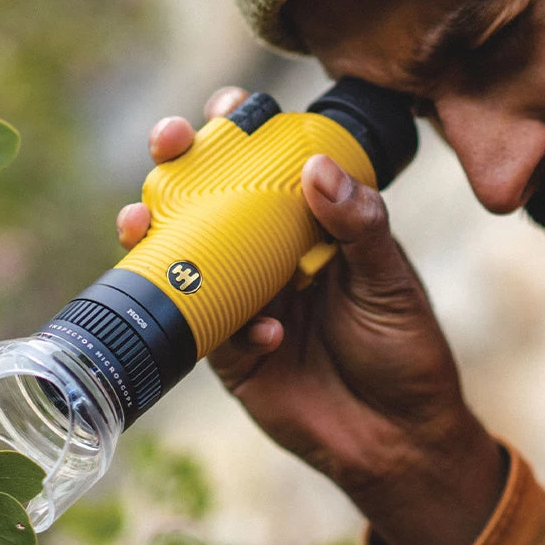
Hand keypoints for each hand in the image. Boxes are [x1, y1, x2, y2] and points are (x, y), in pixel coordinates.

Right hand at [117, 87, 507, 544]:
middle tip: (165, 142)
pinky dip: (228, 325)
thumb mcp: (390, 281)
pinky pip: (207, 330)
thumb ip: (360, 225)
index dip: (238, 131)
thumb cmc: (404, 348)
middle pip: (208, 201)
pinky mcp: (229, 355)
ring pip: (184, 259)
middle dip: (175, 166)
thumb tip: (316, 168)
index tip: (224, 105)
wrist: (399, 439)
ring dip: (155, 235)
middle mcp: (266, 258)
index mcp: (307, 229)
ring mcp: (243, 303)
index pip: (265, 167)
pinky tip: (267, 335)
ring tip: (140, 220)